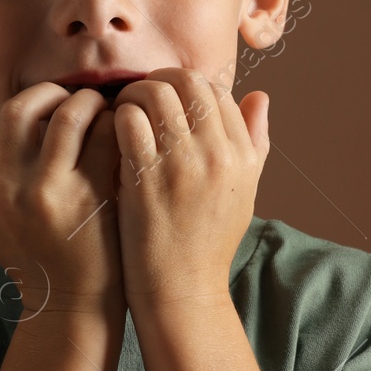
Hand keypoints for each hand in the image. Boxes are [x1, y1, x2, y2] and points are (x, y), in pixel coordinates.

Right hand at [0, 83, 124, 311]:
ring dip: (86, 101)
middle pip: (18, 109)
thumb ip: (0, 178)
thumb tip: (14, 126)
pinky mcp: (87, 199)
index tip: (45, 105)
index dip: (23, 103)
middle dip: (49, 93)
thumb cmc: (44, 260)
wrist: (71, 310)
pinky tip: (122, 132)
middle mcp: (6, 189)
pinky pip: (103, 136)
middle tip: (73, 98)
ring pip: (65, 115)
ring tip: (102, 108)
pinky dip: (113, 123)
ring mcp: (45, 193)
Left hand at [110, 68, 269, 310]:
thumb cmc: (208, 241)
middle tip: (140, 97)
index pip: (218, 91)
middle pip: (188, 82)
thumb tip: (260, 95)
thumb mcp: (244, 190)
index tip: (168, 101)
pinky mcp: (146, 176)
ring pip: (155, 92)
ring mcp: (182, 164)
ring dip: (133, 94)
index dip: (188, 88)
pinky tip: (109, 133)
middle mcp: (218, 154)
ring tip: (122, 110)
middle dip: (159, 80)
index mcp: (242, 155)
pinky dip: (115, 117)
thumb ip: (254, 141)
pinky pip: (128, 120)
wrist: (182, 290)